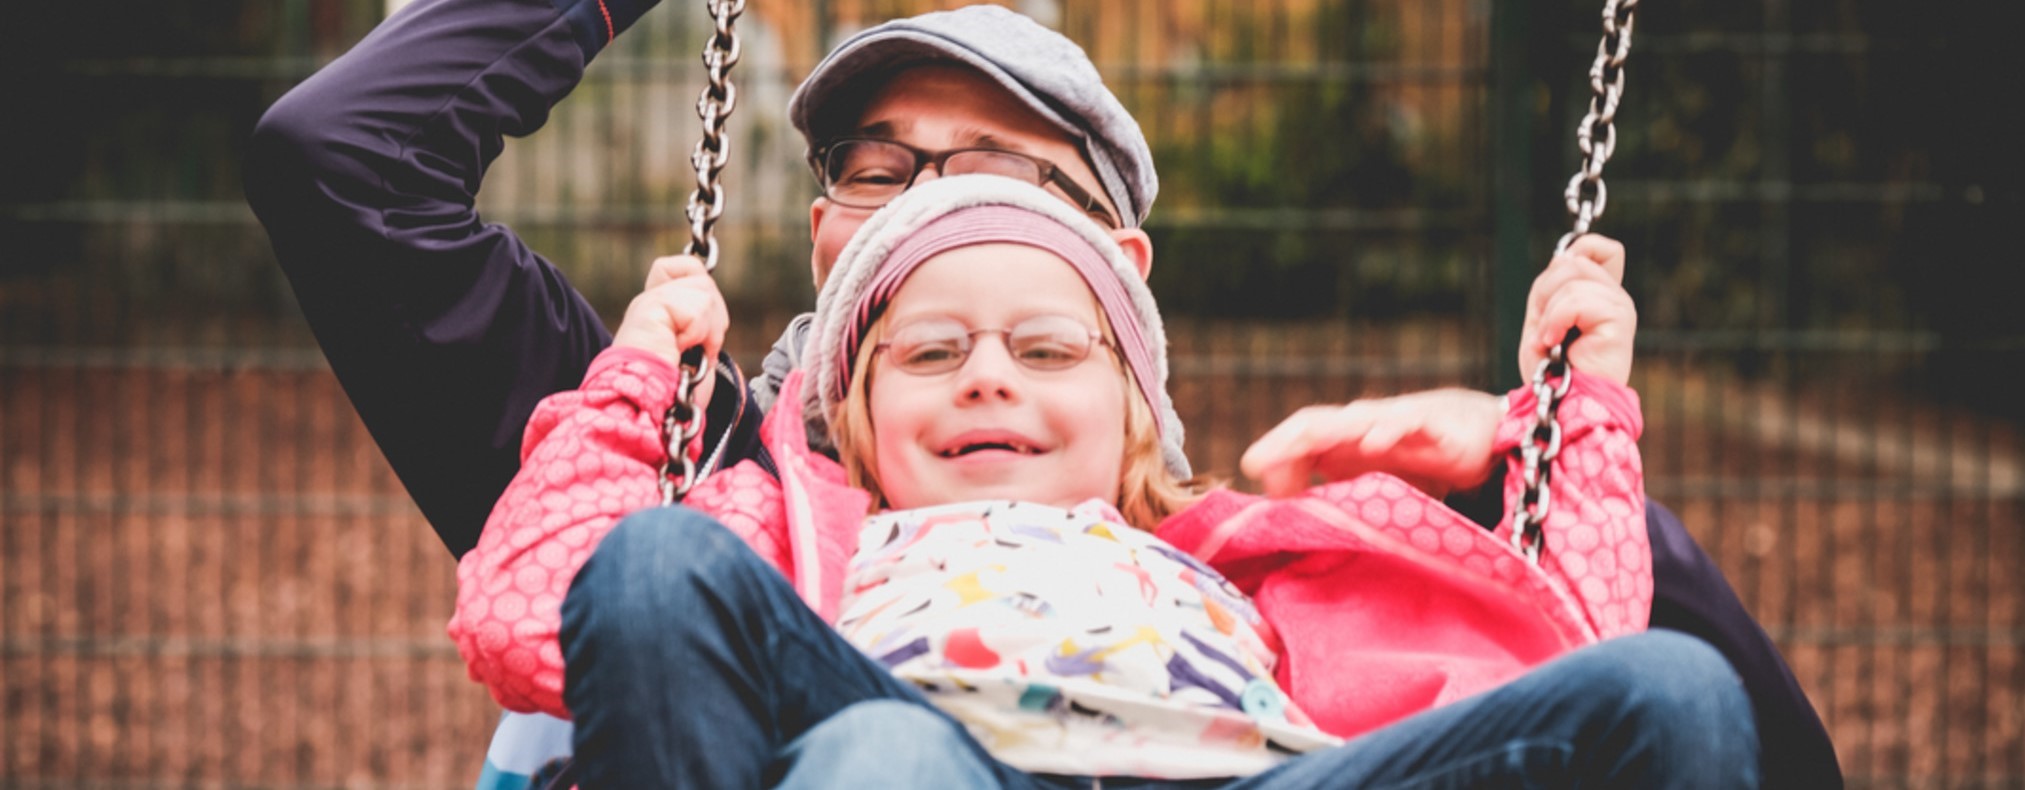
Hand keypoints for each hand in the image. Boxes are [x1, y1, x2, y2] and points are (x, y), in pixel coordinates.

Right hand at [612, 254, 727, 409]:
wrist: (648, 414)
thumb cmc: (672, 396)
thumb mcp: (694, 353)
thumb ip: (698, 322)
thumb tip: (713, 306)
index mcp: (657, 310)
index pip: (687, 267)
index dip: (705, 290)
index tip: (698, 333)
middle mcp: (648, 301)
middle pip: (703, 280)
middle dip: (714, 318)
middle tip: (698, 349)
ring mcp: (646, 303)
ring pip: (704, 291)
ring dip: (708, 330)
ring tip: (689, 353)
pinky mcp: (649, 309)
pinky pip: (697, 308)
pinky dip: (699, 334)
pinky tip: (680, 351)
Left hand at [1241, 388, 1504, 499]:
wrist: (1485, 435)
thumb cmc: (1421, 457)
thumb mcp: (1373, 483)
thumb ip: (1334, 493)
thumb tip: (1289, 508)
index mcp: (1348, 438)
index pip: (1300, 438)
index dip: (1275, 452)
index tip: (1250, 474)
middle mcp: (1366, 424)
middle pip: (1317, 425)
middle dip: (1284, 442)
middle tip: (1254, 462)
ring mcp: (1397, 420)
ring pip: (1356, 419)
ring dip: (1327, 432)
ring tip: (1299, 445)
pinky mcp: (1434, 424)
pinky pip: (1407, 423)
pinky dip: (1387, 430)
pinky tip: (1371, 444)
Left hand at [1519, 235, 1636, 385]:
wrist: (1560, 405)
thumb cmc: (1551, 371)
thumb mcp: (1543, 317)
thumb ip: (1553, 285)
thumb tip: (1564, 256)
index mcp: (1601, 296)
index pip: (1602, 249)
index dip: (1575, 253)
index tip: (1552, 291)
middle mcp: (1616, 298)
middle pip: (1574, 260)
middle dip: (1544, 292)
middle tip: (1544, 329)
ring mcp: (1621, 307)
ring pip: (1572, 275)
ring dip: (1547, 312)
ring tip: (1549, 341)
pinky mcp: (1619, 320)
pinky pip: (1575, 300)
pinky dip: (1554, 321)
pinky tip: (1554, 344)